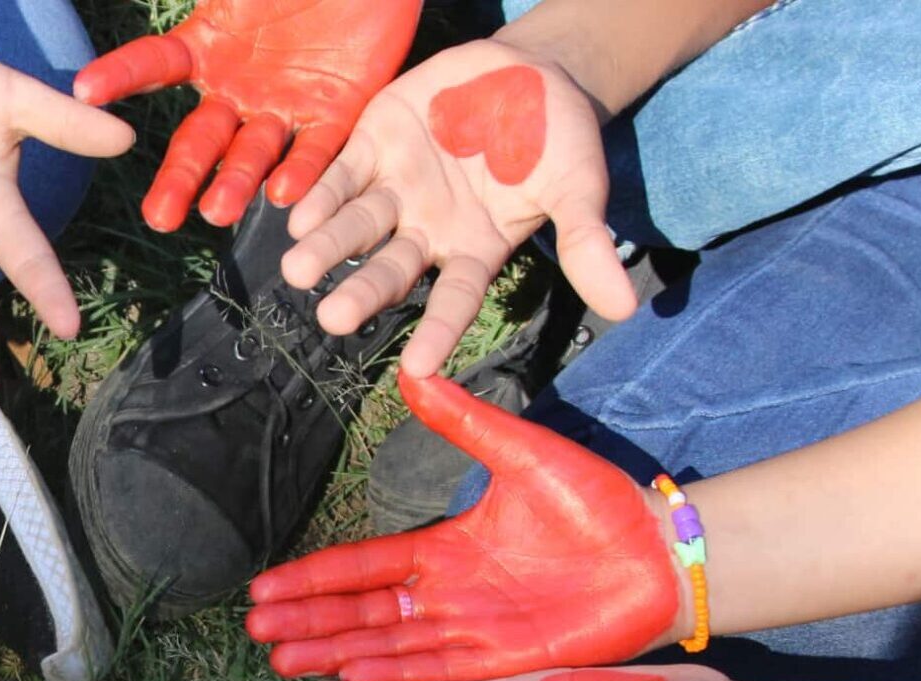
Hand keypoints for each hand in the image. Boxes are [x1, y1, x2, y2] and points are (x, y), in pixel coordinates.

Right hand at [75, 0, 420, 230]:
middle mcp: (236, 89)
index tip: (82, 91)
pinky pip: (314, 150)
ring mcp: (282, 107)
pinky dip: (300, 173)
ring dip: (233, 186)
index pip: (153, 66)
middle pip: (198, 141)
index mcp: (206, 47)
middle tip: (159, 217)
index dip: (119, 75)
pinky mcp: (334, 115)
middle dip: (178, 178)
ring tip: (216, 213)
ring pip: (250, 157)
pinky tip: (283, 194)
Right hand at [246, 372, 679, 680]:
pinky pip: (438, 670)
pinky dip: (395, 674)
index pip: (364, 566)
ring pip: (389, 646)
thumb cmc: (598, 502)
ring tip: (283, 662)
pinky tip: (353, 677)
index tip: (264, 587)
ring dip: (337, 654)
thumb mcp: (523, 453)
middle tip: (256, 630)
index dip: (314, 577)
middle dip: (308, 622)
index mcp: (447, 547)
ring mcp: (473, 629)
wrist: (663, 552)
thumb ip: (464, 423)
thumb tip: (410, 374)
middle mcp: (449, 594)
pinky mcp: (506, 659)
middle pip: (362, 612)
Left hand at [278, 39, 634, 376]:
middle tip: (333, 316)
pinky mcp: (375, 143)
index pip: (454, 300)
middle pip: (391, 268)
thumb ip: (586, 245)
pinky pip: (342, 174)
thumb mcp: (579, 189)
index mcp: (474, 248)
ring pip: (357, 225)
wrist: (531, 70)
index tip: (416, 370)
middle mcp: (428, 228)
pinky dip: (321, 194)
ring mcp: (398, 187)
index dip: (437, 333)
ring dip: (326, 247)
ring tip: (296, 269)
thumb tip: (624, 307)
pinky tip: (298, 216)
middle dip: (362, 292)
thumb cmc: (559, 140)